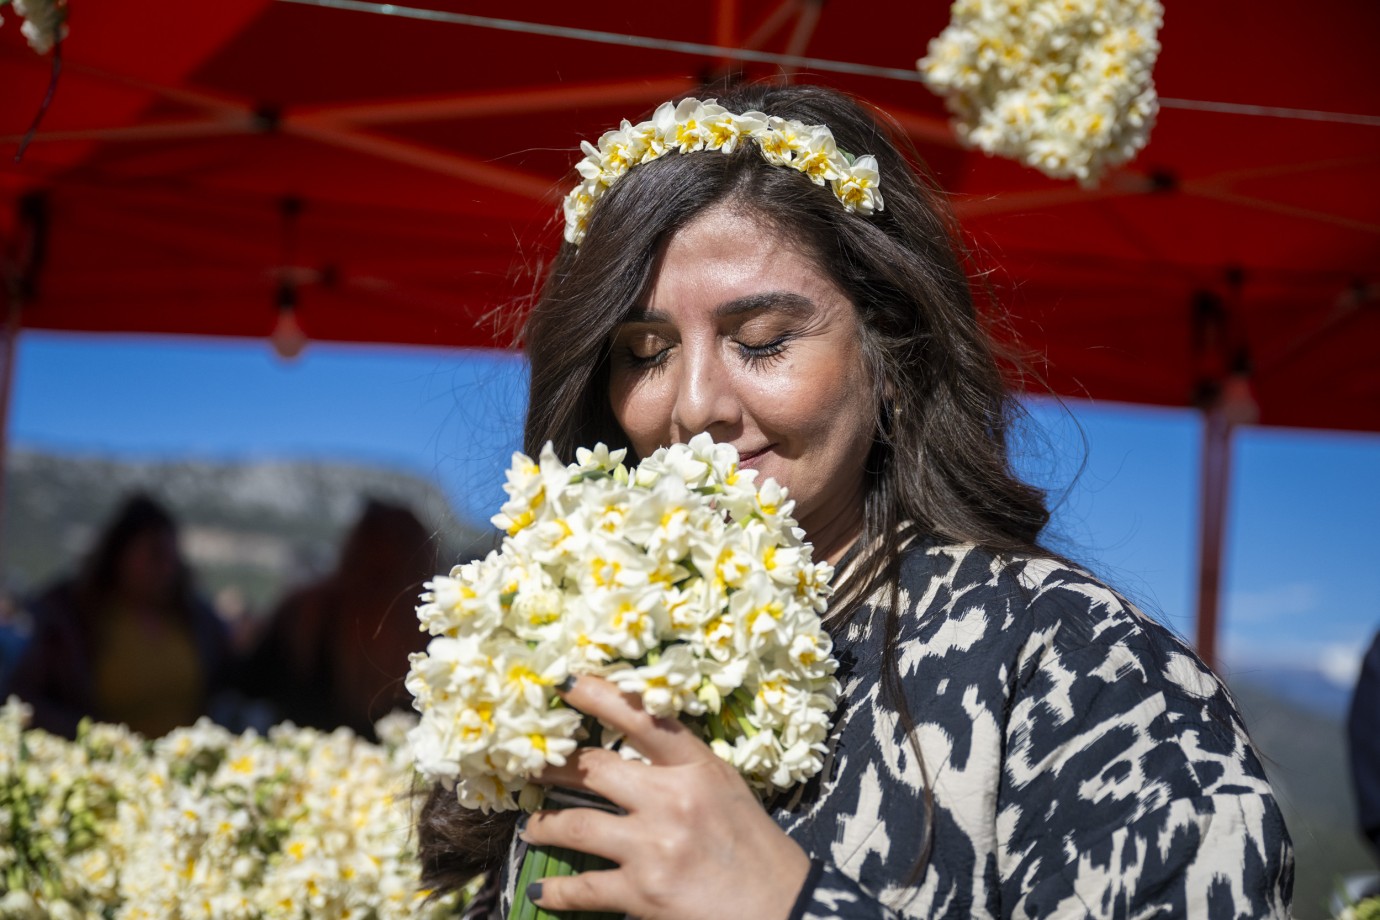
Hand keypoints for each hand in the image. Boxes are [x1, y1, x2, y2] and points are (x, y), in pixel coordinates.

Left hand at [521, 675, 810, 919]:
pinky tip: (541, 888)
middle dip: (553, 768)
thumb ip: (684, 769)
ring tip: (533, 825)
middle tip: (530, 767)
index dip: (598, 696)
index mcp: (697, 768)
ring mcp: (653, 846)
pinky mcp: (642, 892)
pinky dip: (557, 889)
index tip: (566, 681)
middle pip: (593, 770)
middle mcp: (671, 800)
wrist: (783, 909)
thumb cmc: (756, 849)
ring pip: (574, 825)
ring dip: (544, 825)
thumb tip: (634, 755)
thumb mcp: (726, 791)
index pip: (641, 718)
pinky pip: (583, 887)